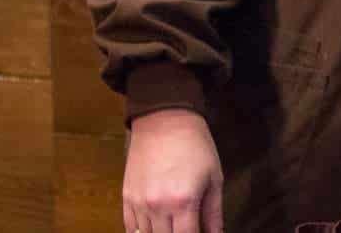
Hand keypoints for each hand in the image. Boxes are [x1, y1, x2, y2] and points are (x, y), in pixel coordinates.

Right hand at [123, 109, 223, 232]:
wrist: (164, 119)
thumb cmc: (194, 145)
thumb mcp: (214, 177)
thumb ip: (214, 212)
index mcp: (184, 202)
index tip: (198, 232)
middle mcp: (158, 206)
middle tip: (186, 226)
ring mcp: (140, 203)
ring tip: (171, 224)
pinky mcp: (127, 196)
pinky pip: (130, 227)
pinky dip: (141, 232)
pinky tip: (153, 227)